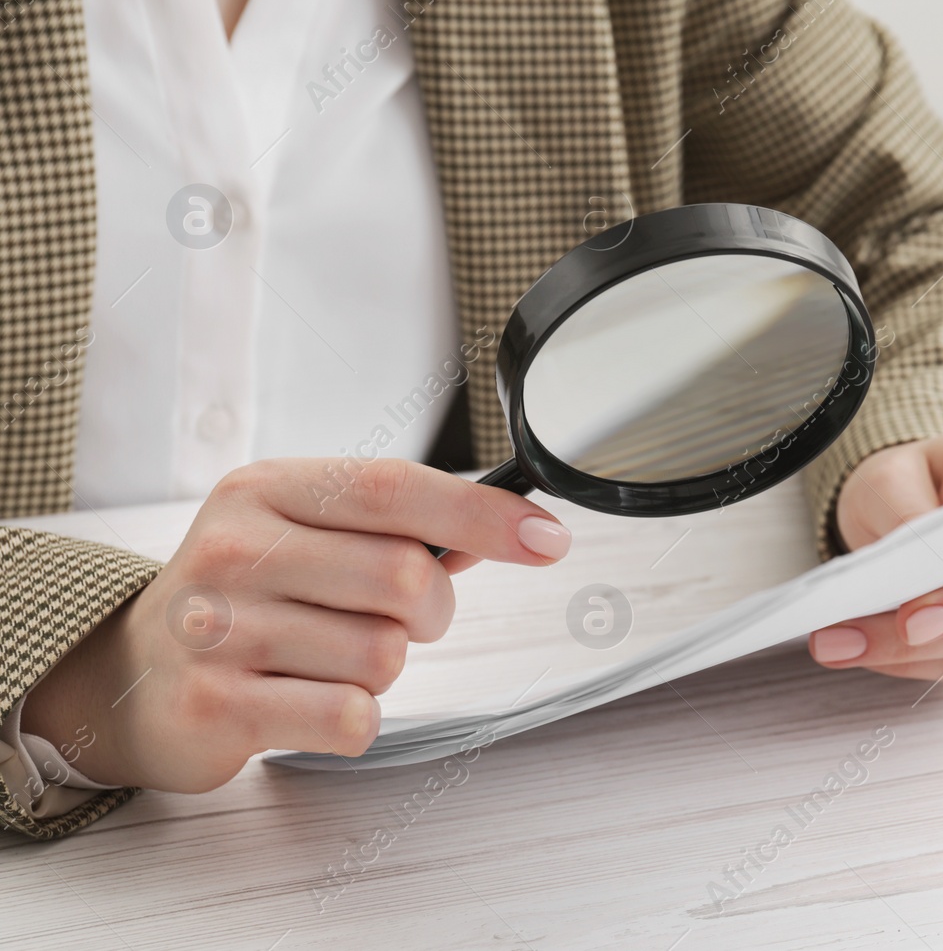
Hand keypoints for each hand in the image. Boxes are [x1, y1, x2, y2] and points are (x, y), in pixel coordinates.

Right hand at [23, 458, 569, 791]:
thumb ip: (398, 525)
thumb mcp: (303, 532)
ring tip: (326, 660)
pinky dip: (356, 719)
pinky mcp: (215, 704)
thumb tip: (517, 527)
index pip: (393, 487)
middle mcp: (234, 549)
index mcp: (264, 490)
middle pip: (406, 577)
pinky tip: (309, 702)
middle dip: (431, 612)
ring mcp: (217, 628)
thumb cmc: (247, 597)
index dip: (482, 513)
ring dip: (382, 670)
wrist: (130, 677)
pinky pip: (350, 717)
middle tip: (400, 622)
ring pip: (385, 654)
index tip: (548, 539)